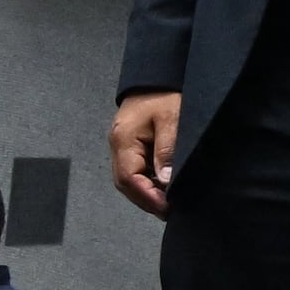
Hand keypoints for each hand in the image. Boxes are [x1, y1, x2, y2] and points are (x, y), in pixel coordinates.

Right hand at [110, 93, 181, 218]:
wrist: (156, 77)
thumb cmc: (164, 95)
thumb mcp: (171, 118)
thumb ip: (167, 149)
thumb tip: (166, 180)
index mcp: (123, 141)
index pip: (128, 178)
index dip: (147, 196)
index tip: (167, 208)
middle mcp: (118, 147)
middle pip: (125, 183)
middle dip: (146, 200)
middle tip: (169, 212)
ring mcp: (122, 147)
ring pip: (129, 179)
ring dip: (146, 194)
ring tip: (168, 205)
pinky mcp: (132, 146)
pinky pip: (136, 171)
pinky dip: (147, 183)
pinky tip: (164, 189)